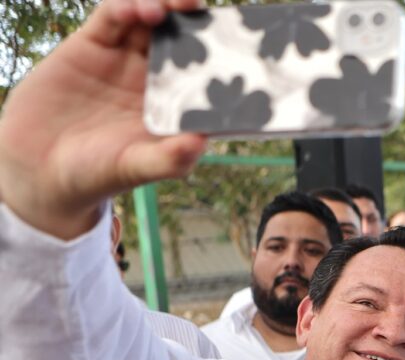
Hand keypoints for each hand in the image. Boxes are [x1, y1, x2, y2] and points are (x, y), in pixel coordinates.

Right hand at [0, 0, 207, 238]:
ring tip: (179, 6)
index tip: (241, 45)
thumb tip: (201, 143)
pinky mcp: (91, 44)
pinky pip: (113, 17)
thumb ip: (169, 158)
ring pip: (151, 21)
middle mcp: (153, 78)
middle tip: (213, 11)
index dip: (222, 57)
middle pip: (183, 38)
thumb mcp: (136, 168)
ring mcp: (123, 59)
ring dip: (168, 7)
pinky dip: (127, 7)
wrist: (39, 168)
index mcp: (174, 105)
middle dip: (198, 21)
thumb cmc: (96, 174)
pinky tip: (141, 9)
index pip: (205, 74)